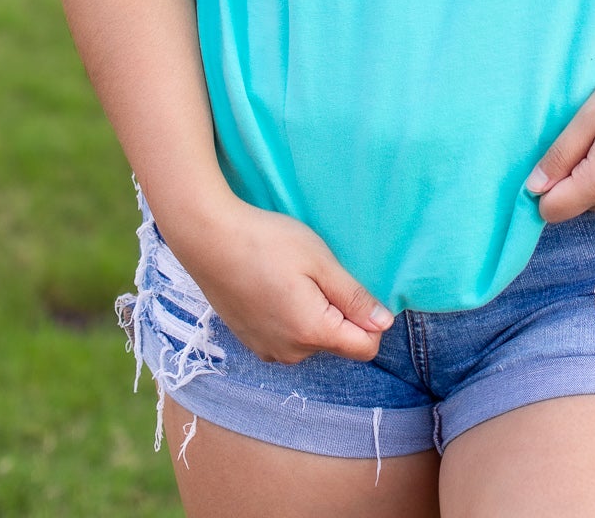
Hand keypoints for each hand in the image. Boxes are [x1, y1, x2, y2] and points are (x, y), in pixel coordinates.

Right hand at [164, 194, 394, 364]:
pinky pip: (289, 338)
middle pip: (338, 343)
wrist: (210, 240)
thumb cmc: (268, 243)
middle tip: (315, 274)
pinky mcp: (252, 343)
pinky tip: (274, 287)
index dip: (370, 318)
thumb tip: (385, 323)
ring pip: (312, 340)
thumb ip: (354, 297)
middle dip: (338, 312)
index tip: (352, 287)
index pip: (365, 348)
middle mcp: (291, 353)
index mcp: (312, 333)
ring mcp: (268, 351)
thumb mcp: (320, 261)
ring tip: (291, 277)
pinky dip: (291, 317)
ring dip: (314, 314)